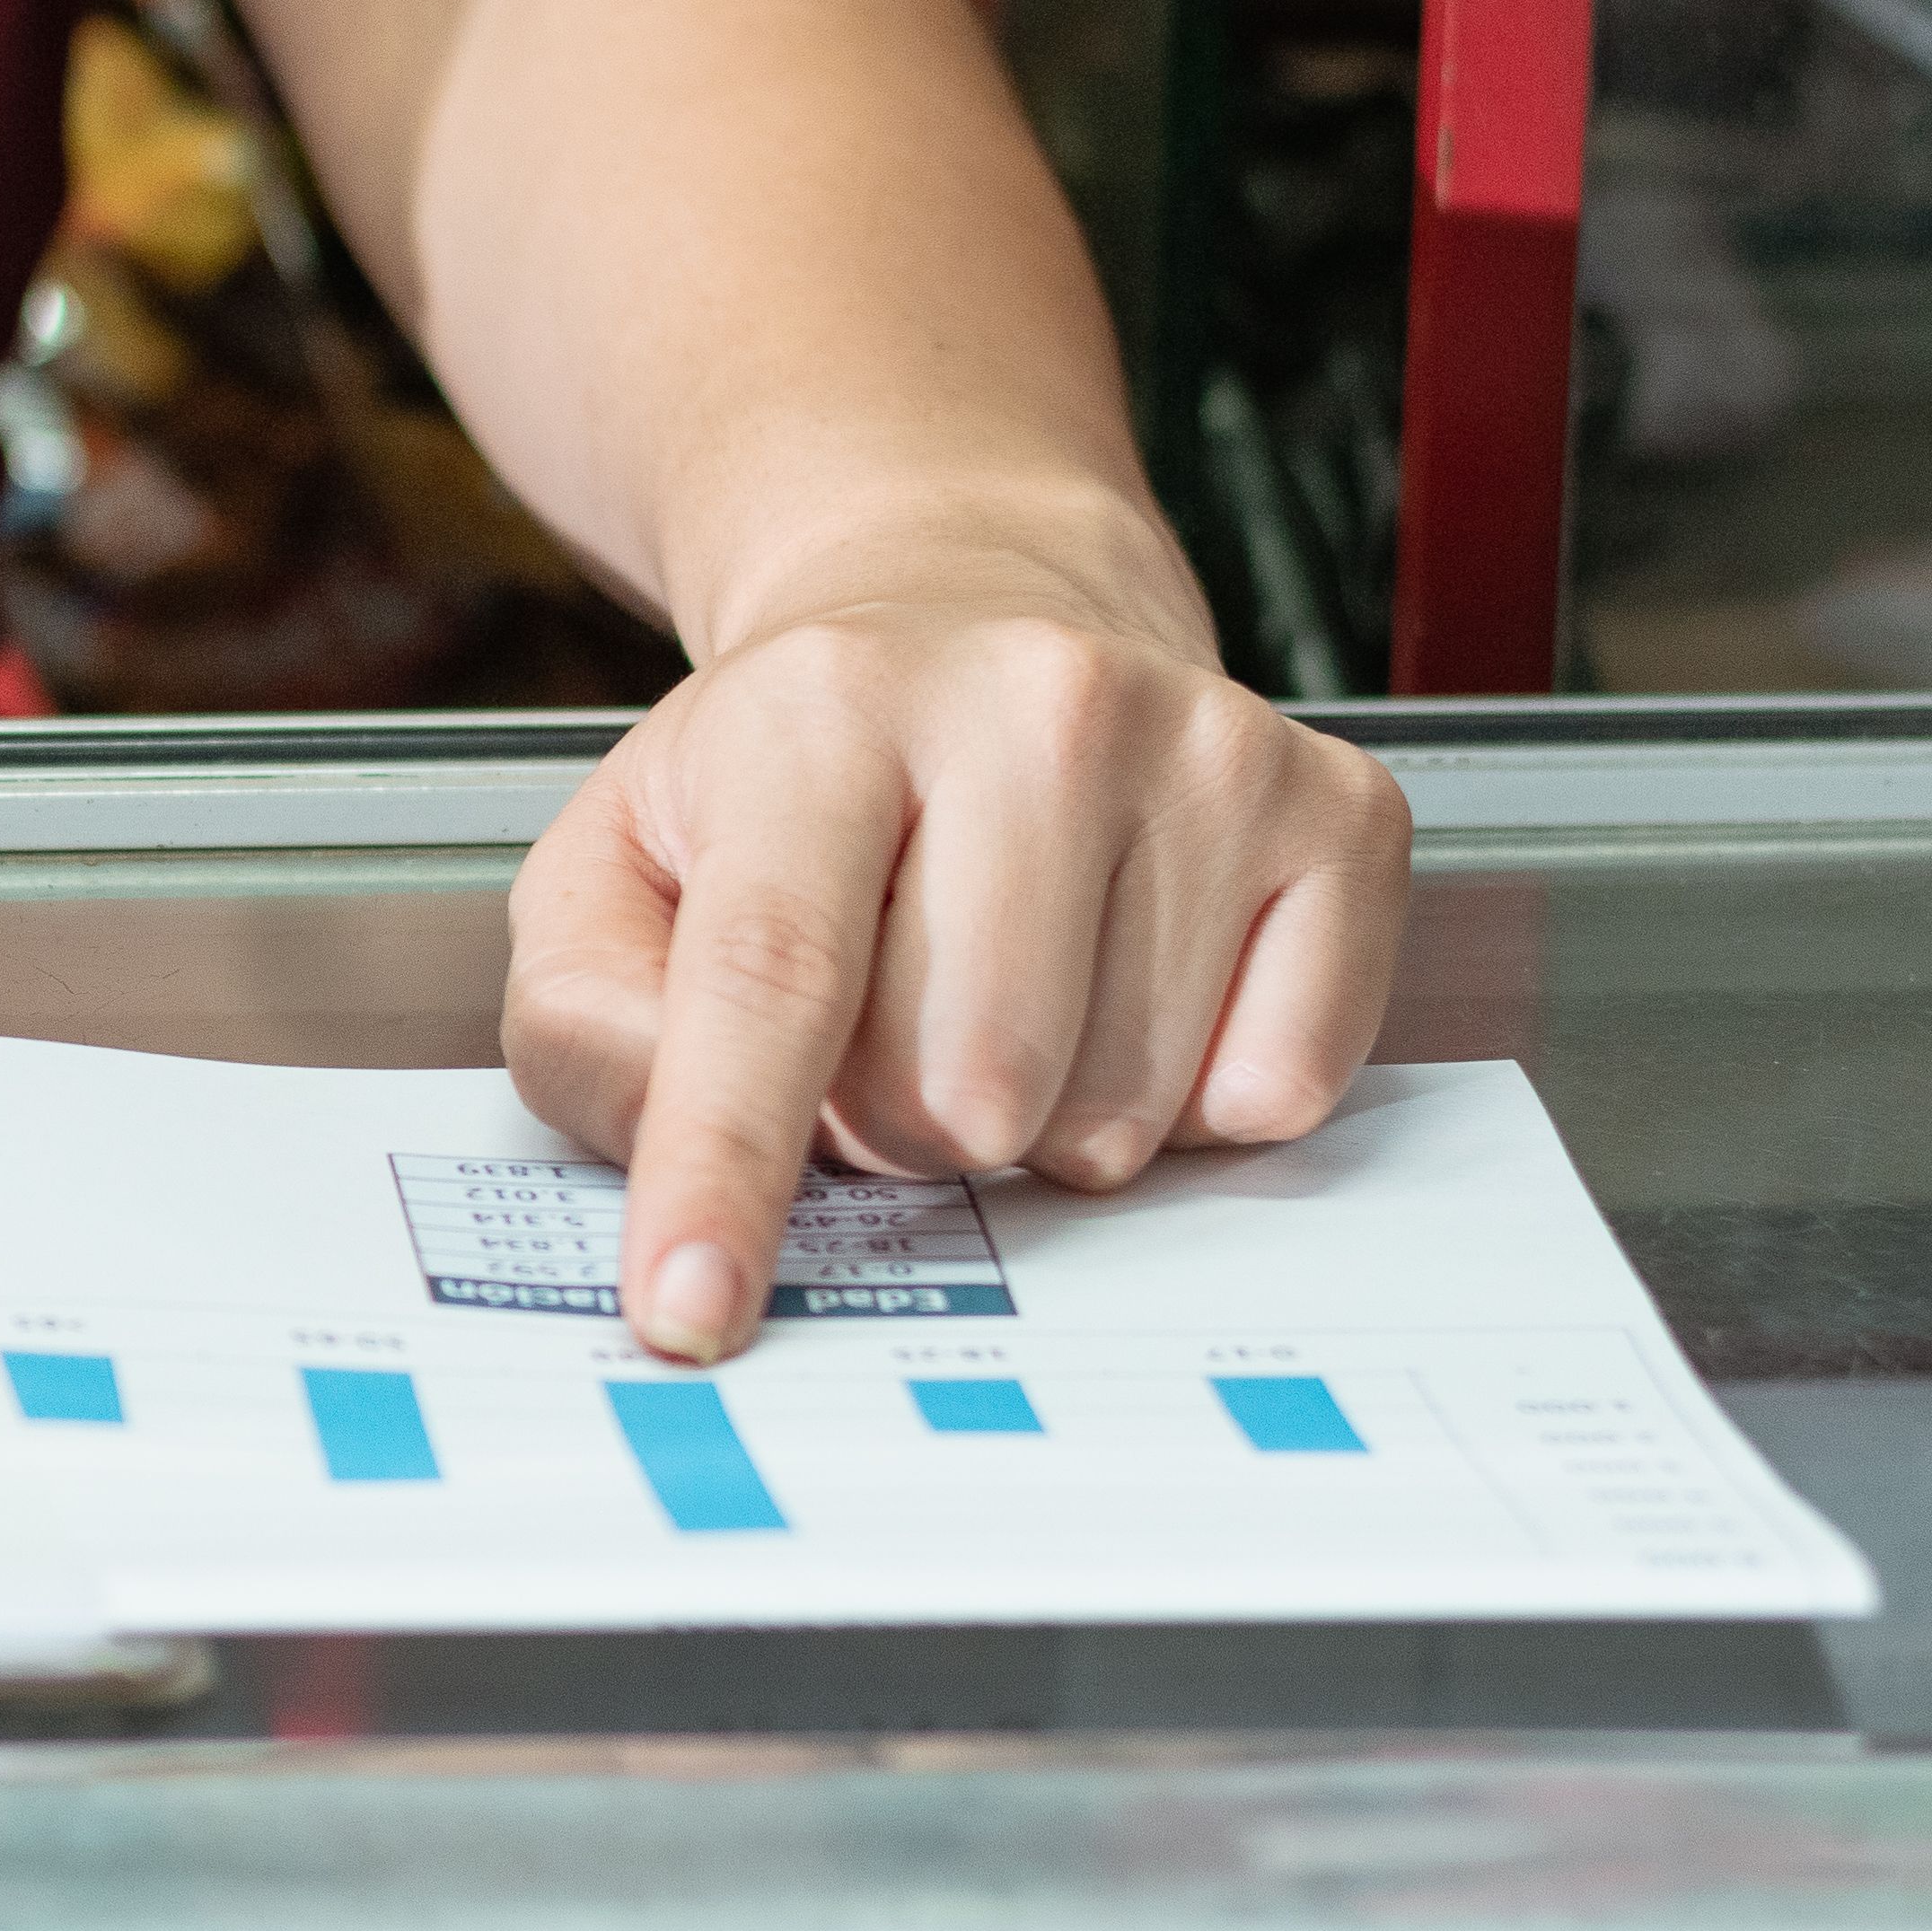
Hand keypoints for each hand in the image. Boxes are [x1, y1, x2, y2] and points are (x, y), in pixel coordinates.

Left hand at [501, 581, 1410, 1361]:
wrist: (966, 618)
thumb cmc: (784, 786)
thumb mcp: (615, 876)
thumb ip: (592, 1029)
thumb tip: (676, 1148)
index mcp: (823, 712)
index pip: (771, 978)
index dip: (726, 1166)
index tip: (691, 1312)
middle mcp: (1034, 701)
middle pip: (955, 1087)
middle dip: (896, 1126)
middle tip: (882, 1024)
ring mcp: (1206, 750)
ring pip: (1110, 1112)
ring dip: (1033, 1117)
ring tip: (996, 990)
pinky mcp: (1339, 813)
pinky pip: (1269, 1093)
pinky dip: (1183, 1102)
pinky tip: (1126, 986)